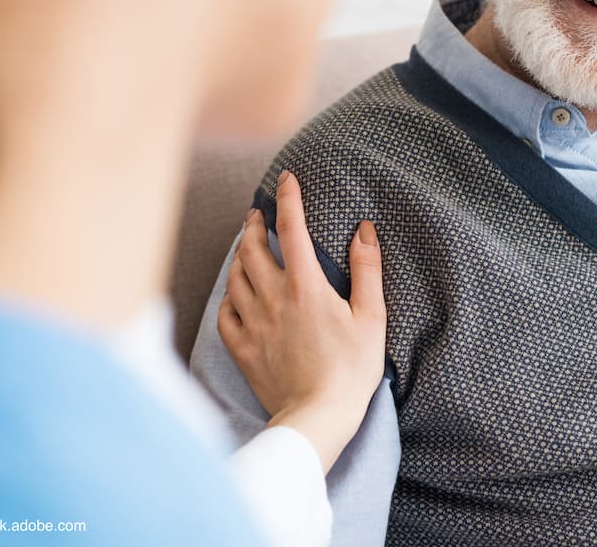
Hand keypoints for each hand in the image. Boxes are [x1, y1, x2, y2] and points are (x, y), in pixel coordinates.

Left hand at [218, 171, 386, 474]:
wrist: (316, 417)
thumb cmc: (350, 370)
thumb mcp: (371, 317)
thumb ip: (367, 270)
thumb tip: (364, 230)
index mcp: (306, 286)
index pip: (292, 228)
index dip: (288, 198)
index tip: (286, 179)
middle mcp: (273, 298)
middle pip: (253, 249)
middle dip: (255, 225)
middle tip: (257, 214)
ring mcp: (253, 323)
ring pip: (235, 277)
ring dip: (239, 255)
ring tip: (245, 247)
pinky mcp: (242, 348)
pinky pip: (225, 313)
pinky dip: (228, 296)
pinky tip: (234, 293)